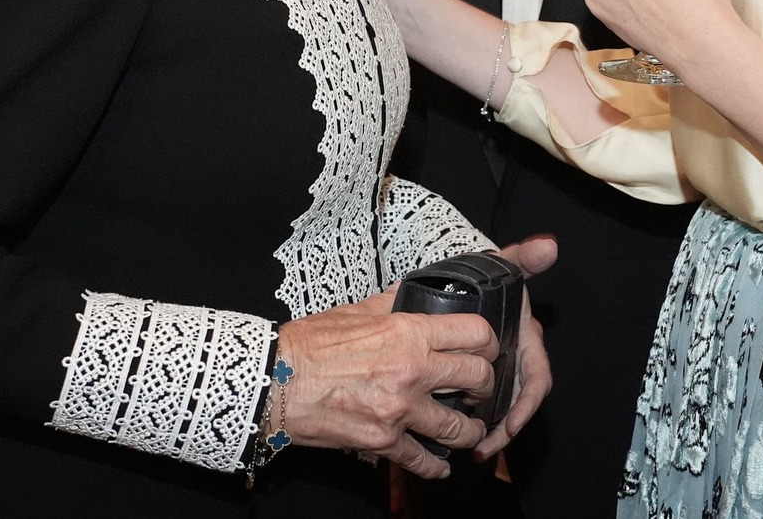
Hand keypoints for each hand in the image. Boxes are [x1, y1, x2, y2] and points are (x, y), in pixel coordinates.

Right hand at [276, 289, 500, 479]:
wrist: (275, 381)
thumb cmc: (310, 344)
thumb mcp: (356, 311)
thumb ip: (392, 304)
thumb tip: (412, 295)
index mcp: (407, 331)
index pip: (474, 333)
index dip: (487, 342)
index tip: (486, 350)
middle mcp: (412, 370)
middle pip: (478, 378)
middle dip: (485, 385)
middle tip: (480, 389)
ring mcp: (400, 409)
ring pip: (460, 426)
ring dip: (469, 429)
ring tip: (468, 429)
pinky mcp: (384, 441)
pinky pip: (424, 460)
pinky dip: (436, 466)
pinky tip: (440, 465)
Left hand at [473, 235, 556, 461]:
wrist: (466, 283)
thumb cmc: (487, 277)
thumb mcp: (503, 266)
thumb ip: (523, 257)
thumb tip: (548, 245)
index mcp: (527, 339)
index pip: (536, 378)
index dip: (527, 403)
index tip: (511, 423)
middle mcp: (517, 359)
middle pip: (518, 402)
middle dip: (505, 428)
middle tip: (484, 447)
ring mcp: (500, 370)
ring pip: (501, 409)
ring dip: (491, 432)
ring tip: (474, 450)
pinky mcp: (481, 377)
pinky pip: (484, 405)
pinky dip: (477, 422)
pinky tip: (459, 435)